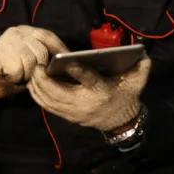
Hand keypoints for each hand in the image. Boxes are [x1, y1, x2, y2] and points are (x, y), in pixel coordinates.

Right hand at [0, 26, 68, 98]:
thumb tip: (64, 60)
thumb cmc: (11, 70)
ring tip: (21, 75)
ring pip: (32, 63)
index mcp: (26, 30)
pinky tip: (11, 76)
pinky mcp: (0, 53)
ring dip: (28, 75)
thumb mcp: (29, 58)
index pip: (48, 36)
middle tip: (34, 76)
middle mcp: (17, 32)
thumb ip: (42, 54)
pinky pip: (19, 70)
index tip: (68, 61)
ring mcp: (7, 41)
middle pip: (41, 51)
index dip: (60, 49)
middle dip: (42, 68)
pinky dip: (17, 78)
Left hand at [28, 57, 150, 131]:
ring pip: (50, 101)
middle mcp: (85, 103)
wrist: (122, 122)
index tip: (67, 62)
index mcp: (102, 91)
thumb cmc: (127, 95)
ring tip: (32, 72)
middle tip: (38, 65)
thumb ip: (141, 66)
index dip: (78, 71)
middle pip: (60, 93)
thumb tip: (141, 51)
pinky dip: (38, 96)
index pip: (90, 81)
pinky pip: (48, 107)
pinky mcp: (68, 116)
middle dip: (45, 80)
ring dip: (38, 87)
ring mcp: (74, 112)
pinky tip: (33, 84)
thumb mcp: (137, 81)